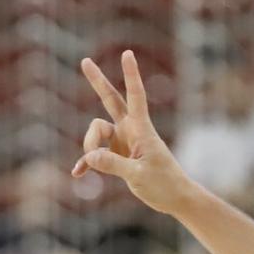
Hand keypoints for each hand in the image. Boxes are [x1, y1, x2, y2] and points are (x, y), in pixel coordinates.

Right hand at [73, 50, 192, 212]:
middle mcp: (130, 130)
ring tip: (93, 166)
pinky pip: (95, 156)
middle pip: (111, 100)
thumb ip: (113, 165)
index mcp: (142, 129)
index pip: (136, 96)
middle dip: (98, 82)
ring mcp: (122, 142)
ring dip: (89, 147)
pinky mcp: (117, 157)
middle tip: (85, 61)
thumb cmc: (164, 185)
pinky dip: (87, 164)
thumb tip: (89, 157)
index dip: (131, 75)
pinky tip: (78, 174)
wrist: (174, 199)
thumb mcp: (138, 176)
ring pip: (96, 132)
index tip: (127, 54)